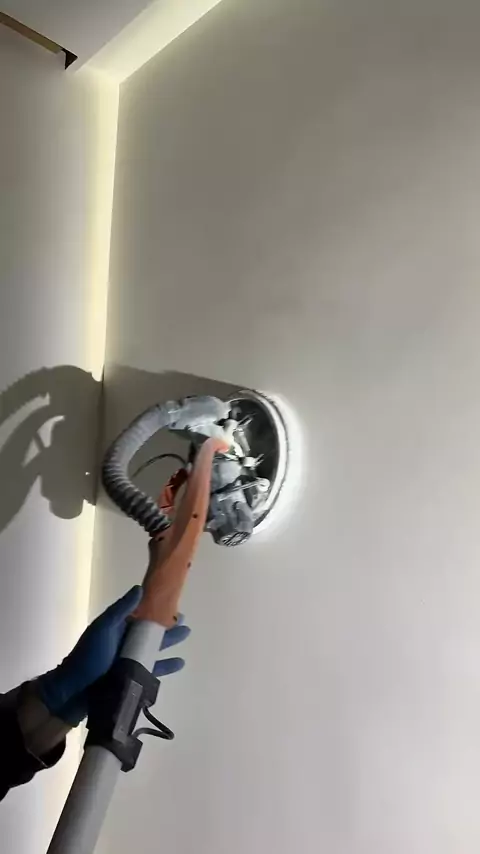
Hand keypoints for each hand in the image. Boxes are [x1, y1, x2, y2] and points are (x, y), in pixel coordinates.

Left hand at [37, 586, 189, 725]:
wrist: (74, 692)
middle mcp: (125, 641)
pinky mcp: (133, 676)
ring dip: (169, 642)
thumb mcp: (103, 628)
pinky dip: (166, 665)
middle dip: (167, 625)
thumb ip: (121, 610)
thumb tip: (140, 588)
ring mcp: (129, 659)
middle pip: (150, 631)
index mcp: (117, 627)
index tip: (172, 602)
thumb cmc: (88, 657)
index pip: (140, 614)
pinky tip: (180, 662)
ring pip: (154, 648)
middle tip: (184, 620)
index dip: (156, 608)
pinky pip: (153, 668)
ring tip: (186, 636)